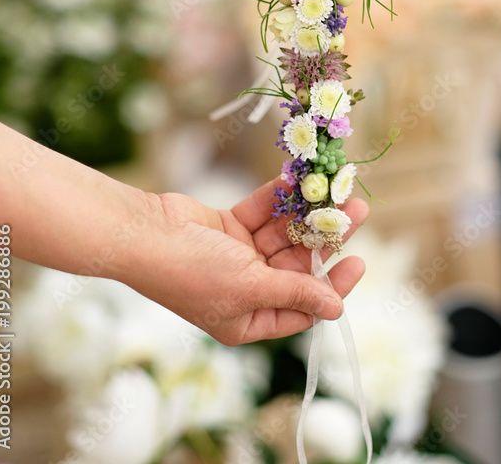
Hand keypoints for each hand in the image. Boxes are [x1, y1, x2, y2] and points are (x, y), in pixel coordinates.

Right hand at [134, 178, 366, 345]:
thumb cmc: (192, 272)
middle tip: (357, 210)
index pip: (303, 306)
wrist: (143, 235)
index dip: (332, 286)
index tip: (357, 261)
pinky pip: (263, 212)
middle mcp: (246, 289)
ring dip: (308, 213)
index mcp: (249, 319)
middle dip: (327, 238)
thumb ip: (294, 291)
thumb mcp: (249, 287)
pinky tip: (300, 180)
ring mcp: (237, 256)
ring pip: (284, 235)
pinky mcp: (229, 226)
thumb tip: (335, 307)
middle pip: (298, 265)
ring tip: (337, 188)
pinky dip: (279, 198)